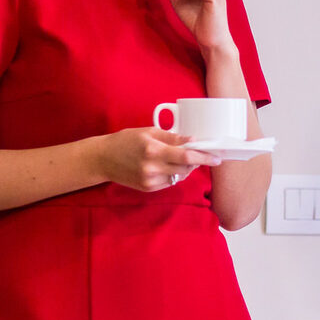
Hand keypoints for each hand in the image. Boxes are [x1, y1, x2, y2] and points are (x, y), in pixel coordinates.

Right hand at [95, 127, 221, 191]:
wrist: (102, 159)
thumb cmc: (125, 141)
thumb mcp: (148, 132)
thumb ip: (172, 137)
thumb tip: (192, 140)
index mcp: (153, 150)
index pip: (186, 156)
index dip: (204, 157)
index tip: (216, 157)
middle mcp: (152, 167)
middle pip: (186, 168)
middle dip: (196, 161)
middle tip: (199, 154)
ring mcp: (150, 180)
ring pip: (179, 177)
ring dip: (185, 168)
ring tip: (179, 158)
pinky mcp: (148, 188)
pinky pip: (170, 182)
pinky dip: (174, 174)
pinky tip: (167, 166)